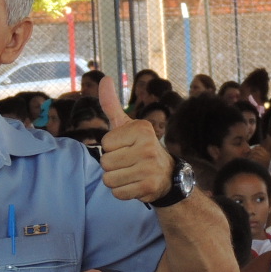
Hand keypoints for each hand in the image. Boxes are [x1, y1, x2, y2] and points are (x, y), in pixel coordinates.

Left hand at [97, 79, 174, 202]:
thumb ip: (112, 105)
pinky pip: (118, 193)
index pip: (105, 144)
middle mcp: (148, 146)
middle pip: (105, 163)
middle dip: (112, 166)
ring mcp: (149, 168)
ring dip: (116, 179)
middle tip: (129, 162)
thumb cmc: (139, 147)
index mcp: (142, 128)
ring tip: (131, 173)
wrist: (167, 175)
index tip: (127, 147)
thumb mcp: (127, 125)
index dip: (111, 148)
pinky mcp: (149, 187)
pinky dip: (123, 191)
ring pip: (109, 179)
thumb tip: (104, 78)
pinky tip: (135, 184)